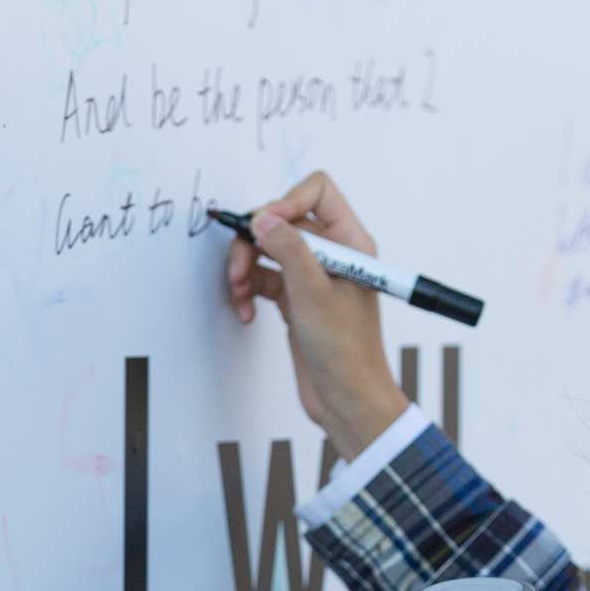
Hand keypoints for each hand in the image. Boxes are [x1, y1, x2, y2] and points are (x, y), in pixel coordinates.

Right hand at [221, 170, 409, 456]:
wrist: (346, 399)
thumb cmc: (346, 351)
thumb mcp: (313, 293)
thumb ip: (288, 249)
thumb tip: (262, 218)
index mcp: (350, 243)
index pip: (318, 191)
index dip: (287, 201)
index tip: (265, 226)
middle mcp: (332, 254)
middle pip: (283, 219)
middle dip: (255, 240)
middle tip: (240, 268)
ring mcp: (312, 276)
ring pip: (267, 250)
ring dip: (245, 267)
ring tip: (239, 292)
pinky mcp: (296, 298)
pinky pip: (263, 278)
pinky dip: (249, 290)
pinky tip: (247, 311)